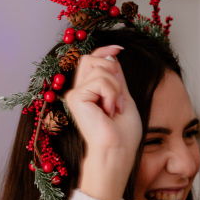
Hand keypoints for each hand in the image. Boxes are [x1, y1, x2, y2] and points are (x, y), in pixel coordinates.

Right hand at [63, 45, 142, 199]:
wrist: (117, 150)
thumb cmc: (123, 133)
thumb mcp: (123, 98)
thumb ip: (116, 78)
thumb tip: (111, 54)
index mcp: (89, 91)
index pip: (91, 60)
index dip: (103, 51)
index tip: (119, 48)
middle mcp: (78, 90)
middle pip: (92, 59)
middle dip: (112, 71)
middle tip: (118, 97)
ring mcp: (75, 93)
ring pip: (99, 68)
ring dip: (115, 87)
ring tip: (114, 108)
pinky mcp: (75, 97)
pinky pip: (100, 81)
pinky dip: (111, 94)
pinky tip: (109, 110)